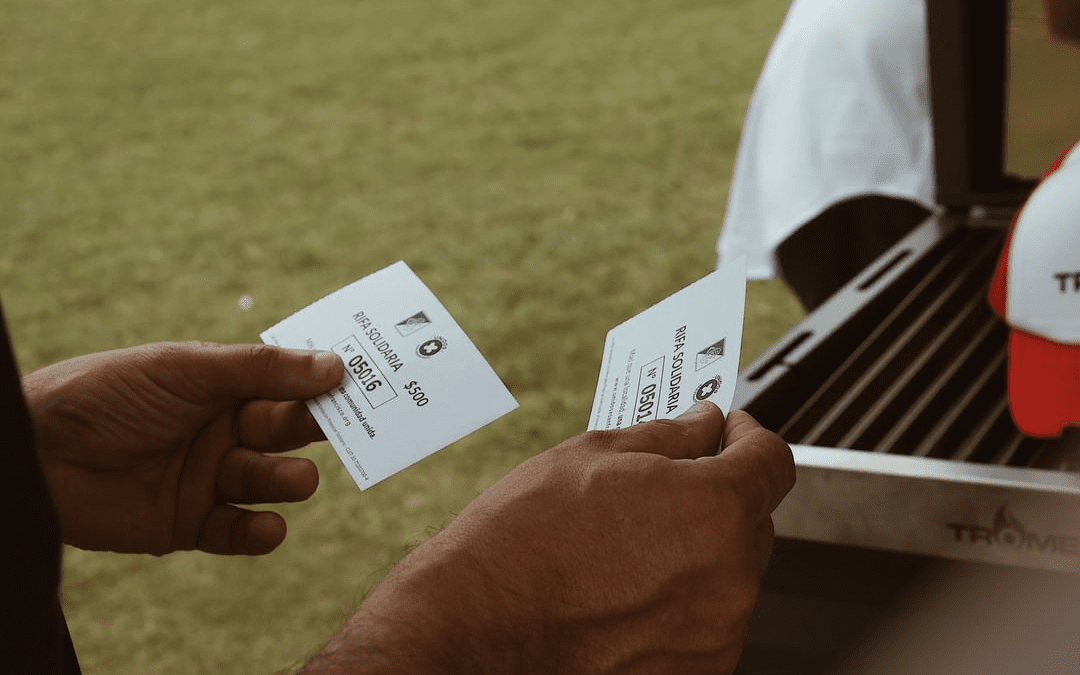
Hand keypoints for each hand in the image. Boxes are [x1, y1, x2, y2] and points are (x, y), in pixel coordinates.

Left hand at [23, 342, 343, 555]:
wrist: (38, 452)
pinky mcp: (190, 525)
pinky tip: (267, 525)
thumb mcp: (189, 369)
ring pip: (269, 480)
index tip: (366, 381)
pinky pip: (238, 530)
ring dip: (289, 480)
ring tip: (297, 478)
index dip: (324, 384)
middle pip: (286, 432)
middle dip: (315, 430)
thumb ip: (262, 370)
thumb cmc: (110, 393)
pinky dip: (258, 531)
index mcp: (224, 387)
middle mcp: (222, 431)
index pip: (287, 384)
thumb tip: (336, 366)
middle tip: (345, 430)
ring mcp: (208, 478)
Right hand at [304, 402, 794, 674]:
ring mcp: (715, 633)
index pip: (773, 459)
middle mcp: (731, 578)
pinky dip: (680, 600)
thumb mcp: (593, 458)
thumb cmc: (523, 542)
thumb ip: (669, 436)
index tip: (728, 433)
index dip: (749, 436)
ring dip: (698, 551)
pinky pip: (706, 619)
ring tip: (628, 547)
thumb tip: (703, 424)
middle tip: (663, 487)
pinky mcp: (694, 670)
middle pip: (752, 518)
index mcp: (715, 510)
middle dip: (718, 494)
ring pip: (728, 572)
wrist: (477, 628)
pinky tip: (625, 589)